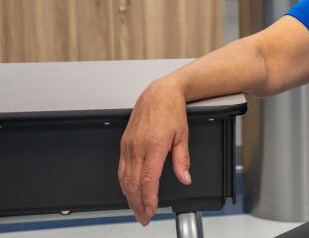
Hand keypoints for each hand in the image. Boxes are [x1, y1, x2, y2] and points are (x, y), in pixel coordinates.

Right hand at [118, 78, 191, 224]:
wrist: (159, 93)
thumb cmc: (172, 110)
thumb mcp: (183, 135)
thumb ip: (182, 159)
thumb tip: (185, 178)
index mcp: (154, 144)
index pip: (148, 179)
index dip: (148, 198)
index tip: (151, 210)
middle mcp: (138, 146)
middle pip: (133, 183)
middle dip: (137, 203)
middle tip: (144, 217)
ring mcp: (128, 145)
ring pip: (124, 177)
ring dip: (129, 196)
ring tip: (136, 209)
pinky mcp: (124, 143)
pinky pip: (121, 168)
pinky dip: (124, 183)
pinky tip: (129, 191)